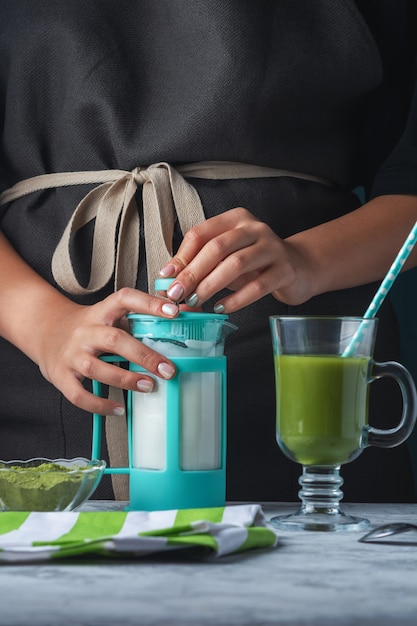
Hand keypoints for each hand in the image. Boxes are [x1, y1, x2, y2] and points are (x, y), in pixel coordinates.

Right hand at [36, 288, 178, 415]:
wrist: (45, 330)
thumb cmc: (88, 325)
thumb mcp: (109, 314)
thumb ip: (139, 315)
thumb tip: (183, 314)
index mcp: (101, 312)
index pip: (125, 299)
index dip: (149, 303)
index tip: (174, 312)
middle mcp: (85, 331)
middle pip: (114, 339)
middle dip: (144, 355)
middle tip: (169, 369)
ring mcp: (71, 354)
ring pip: (97, 368)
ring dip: (124, 379)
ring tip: (148, 386)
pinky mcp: (61, 376)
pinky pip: (79, 395)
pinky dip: (99, 405)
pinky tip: (119, 409)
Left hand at [159, 207, 314, 311]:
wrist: (299, 268)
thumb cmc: (256, 263)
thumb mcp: (227, 256)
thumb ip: (202, 262)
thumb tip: (169, 277)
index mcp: (236, 219)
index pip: (202, 233)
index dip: (181, 256)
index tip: (166, 277)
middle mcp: (255, 228)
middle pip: (217, 247)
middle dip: (192, 272)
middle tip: (176, 293)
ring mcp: (272, 248)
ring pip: (236, 264)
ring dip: (211, 285)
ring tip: (195, 301)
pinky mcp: (285, 270)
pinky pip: (257, 286)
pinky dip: (236, 299)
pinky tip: (222, 308)